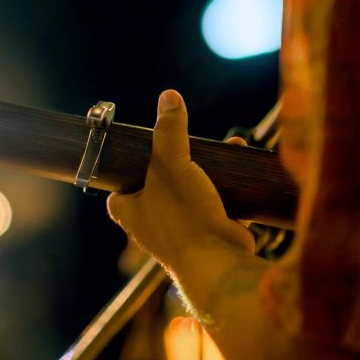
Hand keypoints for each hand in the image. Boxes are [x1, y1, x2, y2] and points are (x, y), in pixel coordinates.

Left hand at [107, 90, 253, 266]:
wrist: (220, 262)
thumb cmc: (184, 217)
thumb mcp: (170, 164)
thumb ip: (168, 130)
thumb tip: (169, 97)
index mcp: (130, 210)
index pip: (120, 186)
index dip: (130, 166)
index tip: (143, 148)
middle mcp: (152, 224)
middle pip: (160, 185)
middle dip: (179, 162)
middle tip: (189, 144)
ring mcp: (182, 232)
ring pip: (191, 193)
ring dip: (207, 171)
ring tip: (221, 148)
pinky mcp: (210, 235)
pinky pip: (217, 204)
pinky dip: (227, 187)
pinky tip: (239, 165)